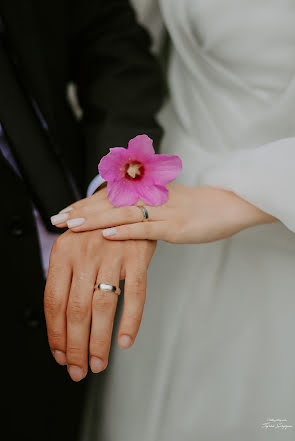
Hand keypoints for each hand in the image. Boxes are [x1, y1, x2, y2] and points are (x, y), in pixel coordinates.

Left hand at [44, 228, 155, 381]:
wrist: (127, 202)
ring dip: (99, 340)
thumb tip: (58, 323)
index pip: (53, 301)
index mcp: (63, 252)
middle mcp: (84, 253)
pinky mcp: (137, 256)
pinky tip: (124, 341)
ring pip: (103, 306)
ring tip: (98, 364)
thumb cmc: (97, 232)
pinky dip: (131, 320)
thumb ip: (65, 278)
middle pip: (76, 309)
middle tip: (78, 370)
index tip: (60, 355)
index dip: (55, 333)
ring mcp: (112, 253)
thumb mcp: (74, 247)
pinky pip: (135, 293)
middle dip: (75, 346)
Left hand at [55, 184, 277, 243]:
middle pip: (110, 202)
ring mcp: (163, 211)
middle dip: (81, 211)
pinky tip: (107, 234)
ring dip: (96, 219)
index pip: (109, 196)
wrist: (228, 205)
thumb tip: (120, 216)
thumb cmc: (196, 207)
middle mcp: (151, 198)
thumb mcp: (166, 203)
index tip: (63, 212)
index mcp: (147, 192)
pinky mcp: (175, 226)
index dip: (84, 203)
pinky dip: (126, 231)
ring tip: (72, 226)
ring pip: (123, 213)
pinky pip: (147, 228)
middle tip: (56, 220)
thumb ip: (144, 207)